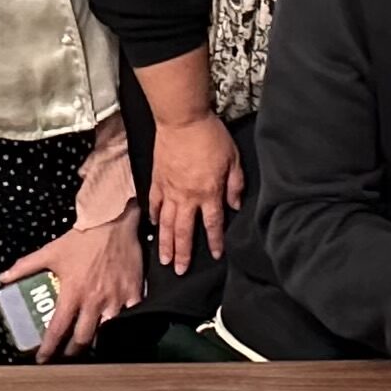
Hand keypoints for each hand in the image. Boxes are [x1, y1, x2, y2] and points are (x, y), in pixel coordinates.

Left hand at [0, 219, 142, 359]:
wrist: (114, 222)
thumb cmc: (81, 239)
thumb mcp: (50, 252)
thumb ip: (25, 266)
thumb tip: (2, 278)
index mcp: (72, 293)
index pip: (57, 329)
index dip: (48, 348)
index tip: (42, 359)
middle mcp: (94, 301)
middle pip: (82, 339)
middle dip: (72, 351)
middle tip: (66, 354)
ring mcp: (115, 300)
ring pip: (106, 331)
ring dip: (96, 338)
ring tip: (89, 341)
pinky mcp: (133, 294)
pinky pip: (128, 315)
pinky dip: (121, 321)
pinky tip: (115, 322)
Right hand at [144, 111, 242, 272]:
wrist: (182, 120)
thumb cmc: (210, 136)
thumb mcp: (233, 159)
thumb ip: (235, 185)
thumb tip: (235, 205)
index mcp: (209, 193)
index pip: (213, 224)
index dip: (215, 242)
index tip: (216, 255)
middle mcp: (187, 197)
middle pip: (185, 232)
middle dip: (183, 253)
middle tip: (179, 270)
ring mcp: (170, 190)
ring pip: (167, 224)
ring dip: (166, 243)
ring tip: (164, 259)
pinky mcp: (157, 180)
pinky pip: (155, 203)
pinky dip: (155, 216)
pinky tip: (155, 226)